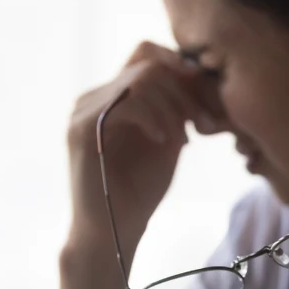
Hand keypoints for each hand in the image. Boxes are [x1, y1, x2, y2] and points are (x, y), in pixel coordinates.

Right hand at [58, 41, 226, 288]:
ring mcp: (83, 111)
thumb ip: (177, 110)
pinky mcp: (82, 129)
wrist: (112, 233)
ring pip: (140, 78)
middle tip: (206, 124)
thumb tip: (200, 80)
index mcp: (111, 98)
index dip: (180, 66)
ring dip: (174, 107)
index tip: (206, 99)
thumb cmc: (139, 193)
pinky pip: (128, 102)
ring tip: (185, 139)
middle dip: (185, 90)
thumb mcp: (168, 141)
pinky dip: (156, 118)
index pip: (145, 54)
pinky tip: (167, 142)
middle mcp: (92, 97)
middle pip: (147, 62)